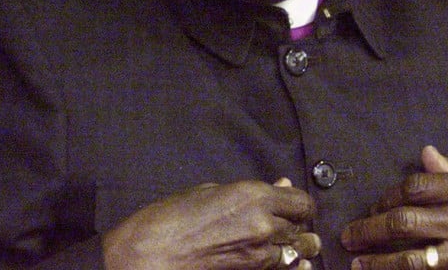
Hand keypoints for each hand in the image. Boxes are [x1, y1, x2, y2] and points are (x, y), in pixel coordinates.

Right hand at [102, 178, 320, 269]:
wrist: (145, 257)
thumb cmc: (170, 218)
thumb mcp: (211, 192)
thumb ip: (253, 192)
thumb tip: (283, 186)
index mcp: (254, 196)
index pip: (302, 202)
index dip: (300, 206)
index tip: (294, 208)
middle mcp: (264, 223)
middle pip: (302, 228)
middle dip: (299, 228)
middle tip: (292, 229)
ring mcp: (259, 253)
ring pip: (297, 252)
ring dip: (296, 249)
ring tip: (293, 249)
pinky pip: (281, 269)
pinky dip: (287, 266)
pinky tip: (287, 264)